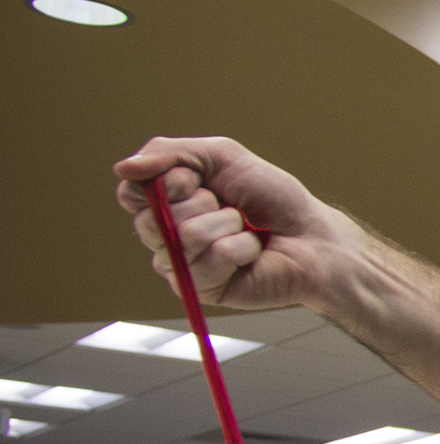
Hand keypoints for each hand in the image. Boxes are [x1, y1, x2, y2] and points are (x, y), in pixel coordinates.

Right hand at [115, 137, 356, 311]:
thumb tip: (121, 168)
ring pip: (184, 237)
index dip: (161, 183)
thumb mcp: (222, 157)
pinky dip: (241, 247)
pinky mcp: (203, 290)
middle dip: (201, 203)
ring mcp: (183, 266)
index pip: (130, 194)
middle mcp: (167, 237)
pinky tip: (253, 252)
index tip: (193, 179)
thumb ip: (171, 153)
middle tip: (230, 207)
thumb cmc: (272, 197)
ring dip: (227, 224)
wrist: (313, 234)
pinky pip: (212, 259)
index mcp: (165, 204)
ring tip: (246, 229)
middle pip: (151, 218)